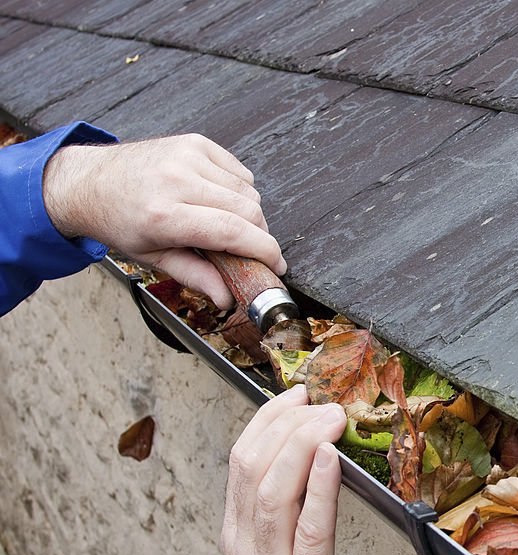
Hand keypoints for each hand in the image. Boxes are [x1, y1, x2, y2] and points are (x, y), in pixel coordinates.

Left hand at [42, 133, 285, 308]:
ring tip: (226, 223)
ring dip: (248, 213)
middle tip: (251, 250)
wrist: (90, 181)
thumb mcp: (152, 257)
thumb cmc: (120, 221)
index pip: (233, 231)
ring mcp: (187, 156)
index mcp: (163, 214)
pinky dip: (239, 190)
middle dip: (259, 236)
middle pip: (248, 211)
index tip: (276, 265)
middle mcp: (176, 180)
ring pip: (249, 191)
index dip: (264, 251)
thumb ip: (195, 276)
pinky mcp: (195, 142)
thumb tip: (227, 298)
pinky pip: (239, 171)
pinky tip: (218, 199)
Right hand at [220, 385, 354, 554]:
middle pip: (252, 468)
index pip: (241, 460)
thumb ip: (281, 510)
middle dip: (286, 424)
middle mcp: (247, 546)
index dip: (267, 419)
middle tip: (319, 402)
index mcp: (238, 533)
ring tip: (329, 419)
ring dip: (304, 446)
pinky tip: (334, 461)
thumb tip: (309, 457)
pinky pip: (311, 531)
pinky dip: (321, 490)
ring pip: (274, 492)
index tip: (294, 395)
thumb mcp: (269, 554)